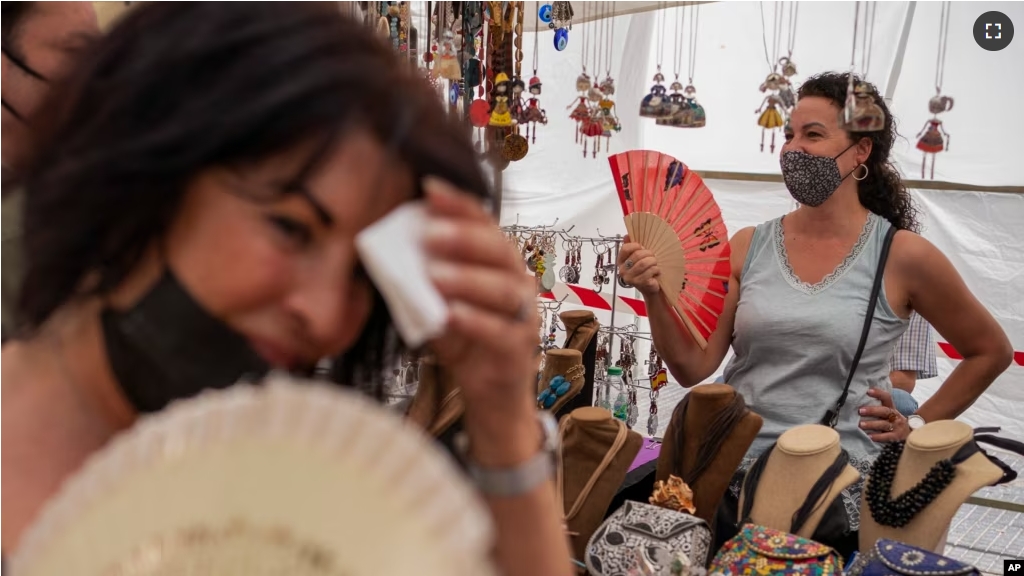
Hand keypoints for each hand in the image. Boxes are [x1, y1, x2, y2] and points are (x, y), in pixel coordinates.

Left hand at [423, 178, 540, 466]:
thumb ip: (424, 279)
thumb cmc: (465, 340)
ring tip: (434, 276)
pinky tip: (449, 315)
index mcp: (498, 262)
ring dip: (468, 279)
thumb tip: (394, 248)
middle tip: (430, 233)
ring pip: (504, 290)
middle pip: (499, 251)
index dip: (460, 204)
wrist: (490, 394)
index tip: (429, 189)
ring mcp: (524, 315)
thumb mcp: (439, 303)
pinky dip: (475, 321)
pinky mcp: (519, 349)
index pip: (484, 223)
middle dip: (465, 239)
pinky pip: (501, 331)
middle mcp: (518, 282)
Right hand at [617, 236, 660, 296]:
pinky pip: (650, 271)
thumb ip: (631, 247)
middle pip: (637, 255)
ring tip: (655, 264)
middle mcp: (622, 270)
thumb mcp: (637, 258)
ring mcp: (630, 278)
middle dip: (648, 254)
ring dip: (653, 262)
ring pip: (644, 263)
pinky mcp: (639, 283)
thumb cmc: (644, 271)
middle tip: (653, 257)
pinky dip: (656, 269)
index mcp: (620, 261)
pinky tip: (656, 271)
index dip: (636, 245)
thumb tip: (626, 236)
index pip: (625, 248)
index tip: (642, 247)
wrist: (650, 288)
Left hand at [860, 388, 909, 442]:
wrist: (912, 433)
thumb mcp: (890, 412)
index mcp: (891, 408)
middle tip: (860, 411)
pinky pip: (887, 437)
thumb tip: (863, 396)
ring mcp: (896, 426)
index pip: (887, 398)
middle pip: (884, 411)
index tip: (868, 391)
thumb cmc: (894, 421)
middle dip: (872, 410)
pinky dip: (878, 437)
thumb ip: (879, 406)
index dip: (878, 393)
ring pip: (884, 424)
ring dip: (872, 424)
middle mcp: (895, 416)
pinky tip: (869, 437)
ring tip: (861, 425)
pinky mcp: (896, 437)